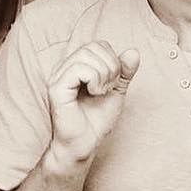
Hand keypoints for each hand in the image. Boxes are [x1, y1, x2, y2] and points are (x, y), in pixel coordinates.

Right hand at [45, 41, 140, 165]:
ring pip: (85, 54)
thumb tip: (134, 51)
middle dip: (110, 65)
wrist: (84, 145)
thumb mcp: (116, 92)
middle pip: (92, 46)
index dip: (112, 59)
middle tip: (109, 88)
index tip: (113, 82)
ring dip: (103, 73)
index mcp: (76, 67)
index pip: (98, 45)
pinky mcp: (57, 88)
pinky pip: (78, 68)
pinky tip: (94, 93)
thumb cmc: (95, 122)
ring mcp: (59, 77)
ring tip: (101, 91)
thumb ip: (124, 72)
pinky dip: (94, 78)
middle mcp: (64, 69)